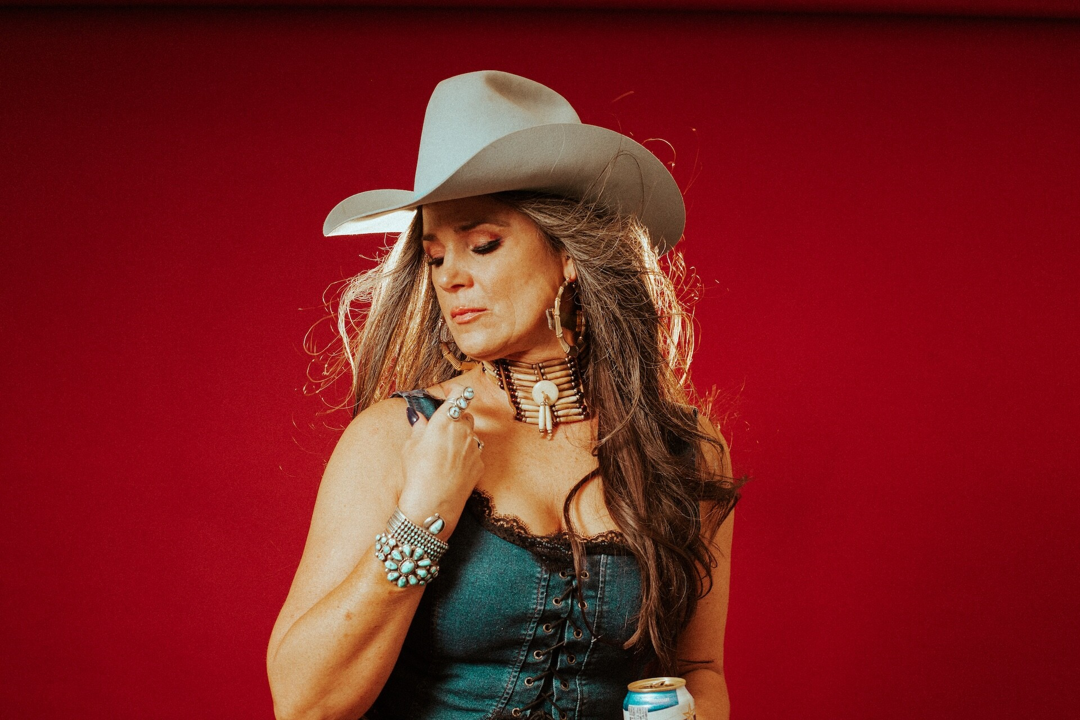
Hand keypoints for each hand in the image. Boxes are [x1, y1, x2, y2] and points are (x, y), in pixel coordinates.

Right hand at [397, 391, 483, 532]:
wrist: (432, 506)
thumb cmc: (417, 474)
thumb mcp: (410, 447)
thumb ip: (419, 428)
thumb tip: (419, 417)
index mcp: (445, 421)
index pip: (459, 395)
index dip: (455, 391)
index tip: (448, 392)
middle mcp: (464, 431)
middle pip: (465, 415)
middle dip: (455, 418)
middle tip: (440, 429)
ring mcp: (474, 448)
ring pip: (470, 435)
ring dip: (460, 437)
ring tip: (443, 453)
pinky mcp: (479, 465)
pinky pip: (473, 453)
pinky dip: (465, 455)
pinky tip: (451, 467)